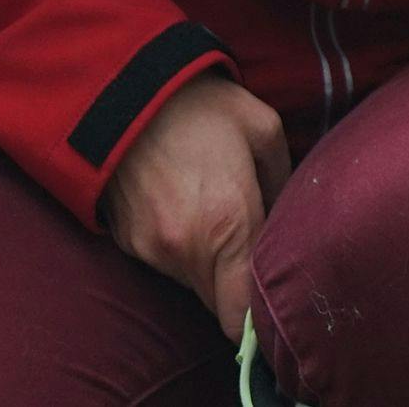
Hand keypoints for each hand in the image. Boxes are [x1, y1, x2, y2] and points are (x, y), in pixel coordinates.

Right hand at [101, 76, 285, 339]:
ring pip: (193, 285)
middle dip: (237, 288)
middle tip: (245, 246)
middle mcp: (186, 249)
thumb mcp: (263, 128)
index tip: (271, 306)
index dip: (260, 321)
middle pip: (221, 306)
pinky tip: (178, 205)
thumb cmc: (198, 104)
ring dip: (207, 266)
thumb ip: (286, 184)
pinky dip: (177, 248)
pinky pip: (165, 264)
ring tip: (208, 213)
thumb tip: (290, 221)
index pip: (245, 316)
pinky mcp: (128, 242)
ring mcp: (151, 249)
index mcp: (228, 225)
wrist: (117, 88)